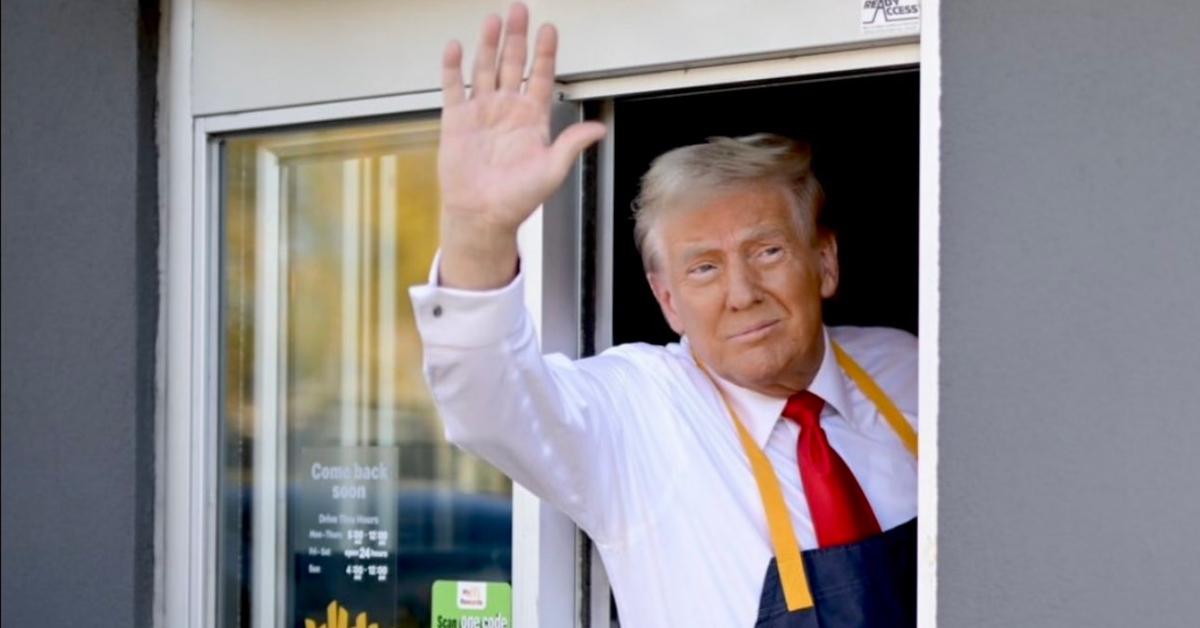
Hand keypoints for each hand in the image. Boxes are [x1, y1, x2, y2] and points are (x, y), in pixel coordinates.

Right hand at [437, 2, 605, 287]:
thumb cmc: (518, 199)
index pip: (540, 76)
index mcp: (531, 118)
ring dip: (489, 44)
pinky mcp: (456, 120)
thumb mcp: (552, 171)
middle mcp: (506, 109)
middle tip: (519, 10)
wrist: (482, 215)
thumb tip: (598, 129)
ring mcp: (481, 111)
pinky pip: (454, 87)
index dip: (545, 53)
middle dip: (517, 36)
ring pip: (485, 68)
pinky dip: (454, 67)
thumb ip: (572, 144)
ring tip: (493, 20)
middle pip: (513, 63)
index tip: (549, 30)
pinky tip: (456, 47)